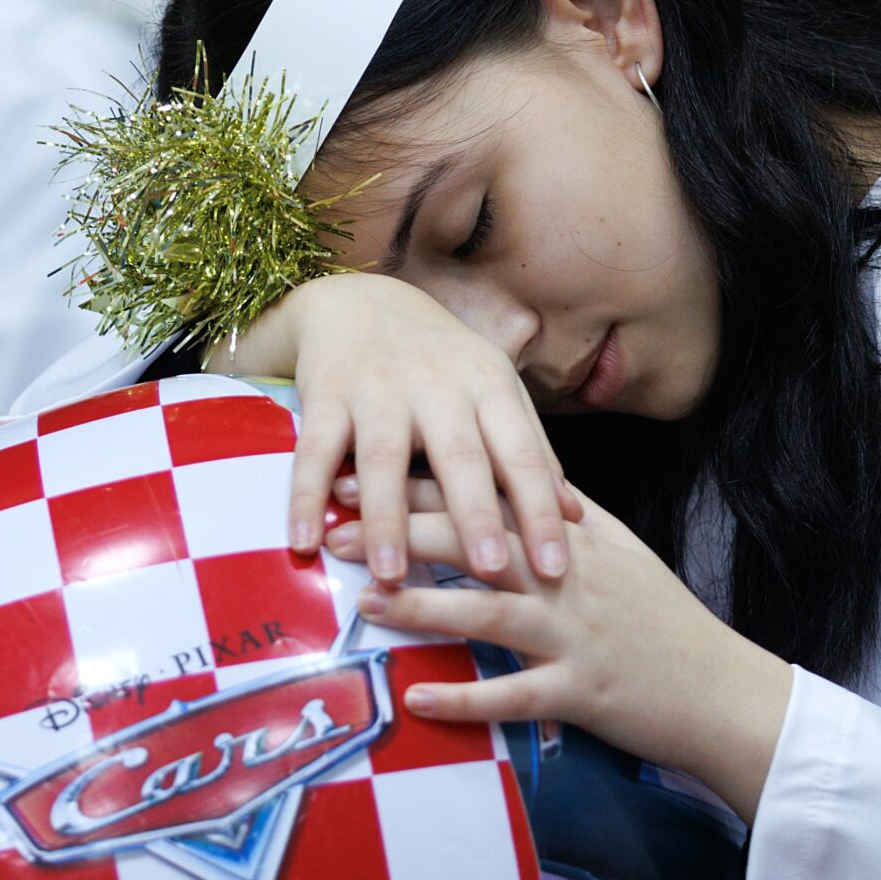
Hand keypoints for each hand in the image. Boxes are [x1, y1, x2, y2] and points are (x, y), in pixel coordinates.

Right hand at [214, 275, 576, 586]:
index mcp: (488, 388)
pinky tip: (304, 543)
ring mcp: (378, 390)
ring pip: (384, 460)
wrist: (360, 303)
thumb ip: (531, 452)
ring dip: (386, 520)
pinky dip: (306, 498)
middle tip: (491, 570)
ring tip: (391, 576)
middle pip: (459, 457)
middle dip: (476, 514)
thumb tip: (576, 516)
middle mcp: (437, 387)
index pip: (522, 456)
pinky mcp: (326, 396)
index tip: (556, 569)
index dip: (540, 512)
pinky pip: (315, 453)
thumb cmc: (439, 362)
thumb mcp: (494, 392)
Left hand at [331, 494, 793, 821]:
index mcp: (574, 537)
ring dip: (422, 606)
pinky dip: (465, 698)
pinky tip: (417, 697)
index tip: (361, 470)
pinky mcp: (584, 692)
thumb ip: (557, 522)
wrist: (723, 690)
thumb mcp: (614, 557)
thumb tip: (503, 487)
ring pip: (489, 612)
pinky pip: (515, 695)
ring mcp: (577, 634)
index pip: (489, 495)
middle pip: (478, 540)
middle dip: (401, 530)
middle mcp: (571, 576)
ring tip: (364, 600)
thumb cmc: (660, 625)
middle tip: (335, 527)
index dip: (422, 481)